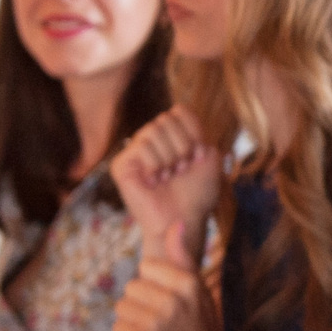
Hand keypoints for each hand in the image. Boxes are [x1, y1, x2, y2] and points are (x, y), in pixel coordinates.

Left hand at [112, 223, 227, 330]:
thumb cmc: (201, 329)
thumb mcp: (199, 291)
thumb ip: (183, 257)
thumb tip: (178, 222)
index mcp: (188, 284)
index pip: (146, 267)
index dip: (155, 284)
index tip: (171, 302)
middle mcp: (171, 303)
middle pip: (131, 287)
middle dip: (142, 302)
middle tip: (163, 322)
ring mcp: (154, 326)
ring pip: (121, 307)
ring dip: (133, 320)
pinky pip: (117, 328)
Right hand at [113, 106, 223, 248]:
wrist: (184, 219)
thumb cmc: (197, 194)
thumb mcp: (210, 157)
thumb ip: (198, 129)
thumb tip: (178, 111)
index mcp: (171, 135)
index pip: (180, 111)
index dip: (194, 132)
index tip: (198, 157)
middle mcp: (152, 140)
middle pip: (166, 118)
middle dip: (182, 146)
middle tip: (182, 169)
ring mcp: (135, 151)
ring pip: (153, 130)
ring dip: (169, 157)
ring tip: (169, 176)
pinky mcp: (121, 164)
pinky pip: (141, 146)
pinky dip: (155, 163)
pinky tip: (154, 180)